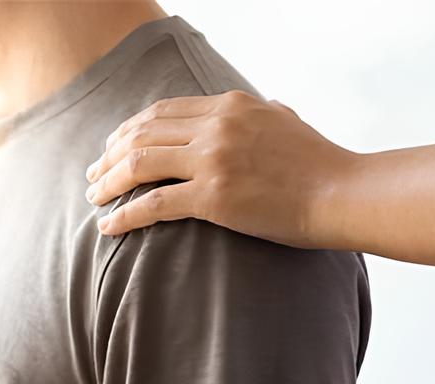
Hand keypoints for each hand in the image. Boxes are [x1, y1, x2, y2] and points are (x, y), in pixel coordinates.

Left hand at [84, 90, 356, 246]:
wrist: (342, 194)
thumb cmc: (322, 166)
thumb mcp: (288, 122)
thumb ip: (267, 112)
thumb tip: (266, 108)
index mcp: (230, 105)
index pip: (164, 111)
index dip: (131, 128)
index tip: (114, 145)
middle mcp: (216, 126)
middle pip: (143, 132)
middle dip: (110, 153)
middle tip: (93, 174)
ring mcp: (213, 160)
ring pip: (140, 164)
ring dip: (109, 181)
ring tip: (94, 198)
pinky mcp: (214, 197)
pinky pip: (154, 203)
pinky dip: (125, 214)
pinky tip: (109, 226)